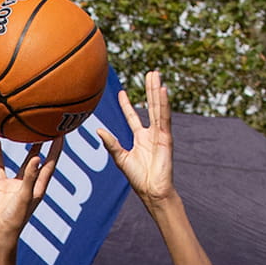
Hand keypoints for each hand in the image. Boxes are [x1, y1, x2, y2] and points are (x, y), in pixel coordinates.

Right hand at [0, 143, 55, 243]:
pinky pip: (1, 167)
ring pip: (24, 162)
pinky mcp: (2, 186)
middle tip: (50, 129)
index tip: (60, 134)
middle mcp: (30, 184)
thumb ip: (30, 178)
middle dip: (46, 146)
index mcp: (39, 187)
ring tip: (29, 133)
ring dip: (27, 149)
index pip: (50, 164)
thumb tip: (37, 158)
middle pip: (41, 160)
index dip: (56, 149)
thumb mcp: (24, 197)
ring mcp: (16, 184)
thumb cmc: (15, 219)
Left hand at [97, 70, 174, 202]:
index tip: (121, 92)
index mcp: (141, 138)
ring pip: (158, 108)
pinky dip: (164, 103)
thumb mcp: (121, 158)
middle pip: (150, 106)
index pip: (132, 117)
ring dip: (157, 90)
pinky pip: (164, 118)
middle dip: (149, 90)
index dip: (127, 105)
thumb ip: (111, 144)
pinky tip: (163, 90)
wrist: (152, 191)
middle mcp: (152, 133)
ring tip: (156, 74)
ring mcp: (160, 134)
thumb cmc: (139, 179)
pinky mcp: (166, 138)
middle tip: (149, 73)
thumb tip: (99, 130)